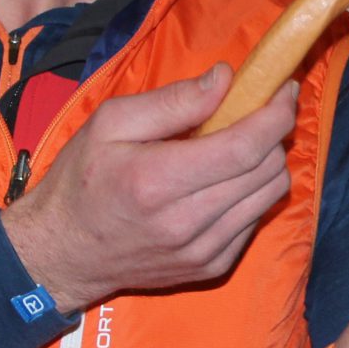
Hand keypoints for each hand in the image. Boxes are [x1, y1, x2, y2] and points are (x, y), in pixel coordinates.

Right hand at [2, 65, 296, 312]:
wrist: (65, 253)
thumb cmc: (82, 179)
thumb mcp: (111, 123)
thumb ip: (172, 100)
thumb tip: (226, 80)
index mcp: (158, 180)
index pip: (244, 147)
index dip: (276, 115)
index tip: (284, 89)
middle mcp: (186, 222)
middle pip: (267, 170)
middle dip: (275, 133)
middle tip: (261, 110)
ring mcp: (202, 250)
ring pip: (269, 197)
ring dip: (268, 163)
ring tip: (243, 143)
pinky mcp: (211, 267)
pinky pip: (255, 221)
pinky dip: (252, 194)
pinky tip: (224, 181)